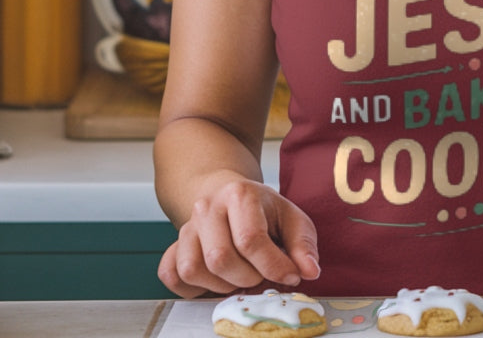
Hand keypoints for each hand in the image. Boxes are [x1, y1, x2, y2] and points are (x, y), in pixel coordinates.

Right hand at [157, 177, 319, 298]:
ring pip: (193, 270)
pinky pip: (172, 276)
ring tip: (240, 275)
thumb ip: (303, 244)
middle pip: (220, 258)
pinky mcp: (173, 247)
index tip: (289, 276)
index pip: (250, 239)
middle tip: (261, 275)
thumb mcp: (291, 218)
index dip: (272, 266)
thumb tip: (310, 272)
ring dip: (221, 285)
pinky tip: (215, 280)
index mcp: (240, 194)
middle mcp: (208, 207)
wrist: (226, 195)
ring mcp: (186, 227)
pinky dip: (193, 288)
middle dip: (247, 277)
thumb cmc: (262, 210)